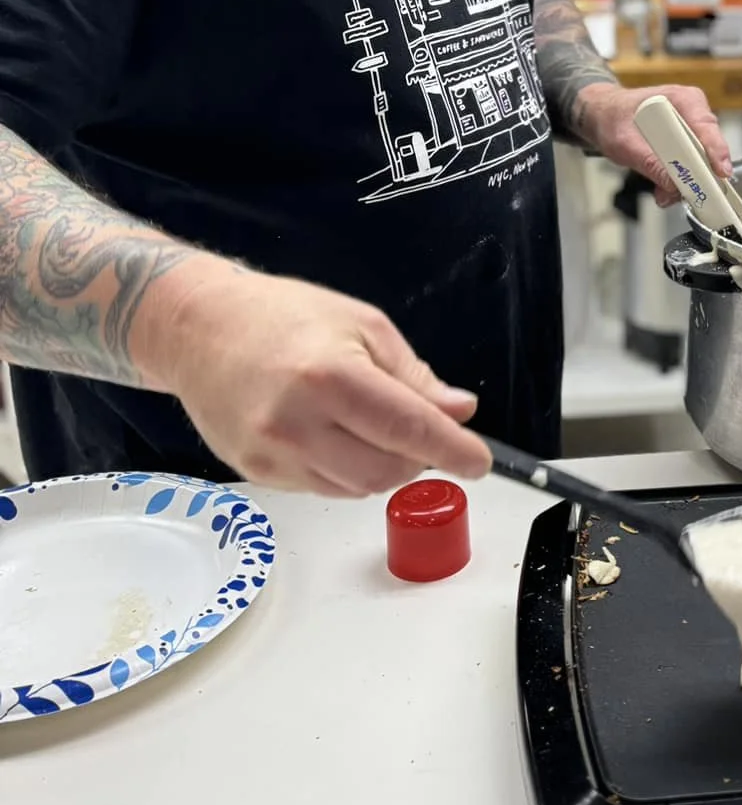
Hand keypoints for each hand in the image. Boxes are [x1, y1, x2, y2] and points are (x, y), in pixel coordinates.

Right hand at [142, 259, 492, 495]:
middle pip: (385, 471)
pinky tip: (333, 434)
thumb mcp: (362, 326)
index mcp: (330, 375)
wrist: (199, 329)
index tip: (479, 462)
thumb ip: (412, 375)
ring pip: (356, 489)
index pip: (408, 428)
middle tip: (417, 429)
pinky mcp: (256, 472)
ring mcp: (272, 454)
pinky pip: (322, 488)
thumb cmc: (281, 316)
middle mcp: (297, 423)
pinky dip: (344, 471)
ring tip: (368, 424)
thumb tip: (458, 411)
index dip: (452, 449)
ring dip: (381, 467)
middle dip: (415, 458)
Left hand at [571, 82, 733, 205]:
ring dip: (685, 181)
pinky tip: (664, 188)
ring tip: (664, 193)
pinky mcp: (687, 143)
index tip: (721, 171)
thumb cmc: (613, 118)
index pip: (705, 125)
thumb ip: (649, 163)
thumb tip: (672, 185)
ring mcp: (691, 127)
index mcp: (681, 99)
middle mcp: (692, 111)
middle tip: (683, 194)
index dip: (716, 149)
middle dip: (696, 174)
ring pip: (701, 160)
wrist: (604, 115)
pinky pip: (692, 165)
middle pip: (708, 147)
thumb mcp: (624, 142)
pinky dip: (679, 180)